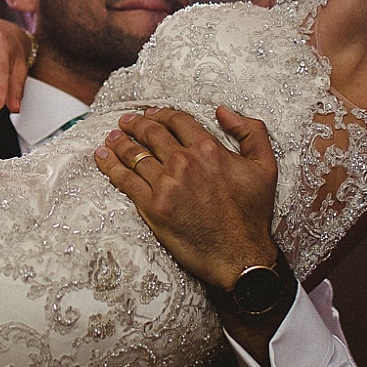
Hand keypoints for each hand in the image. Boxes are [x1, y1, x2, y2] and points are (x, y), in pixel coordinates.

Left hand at [94, 106, 280, 292]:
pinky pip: (124, 179)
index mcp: (208, 149)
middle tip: (126, 122)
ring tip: (111, 136)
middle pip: (151, 134)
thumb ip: (251, 131)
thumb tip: (223, 111)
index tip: (151, 114)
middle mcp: (184, 162)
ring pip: (134, 154)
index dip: (161, 114)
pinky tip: (102, 156)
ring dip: (119, 141)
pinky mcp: (152, 206)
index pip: (177, 121)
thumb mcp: (265, 166)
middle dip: (135, 124)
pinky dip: (110, 165)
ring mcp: (166, 184)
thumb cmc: (252, 214)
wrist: (239, 255)